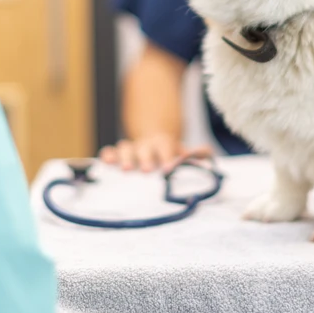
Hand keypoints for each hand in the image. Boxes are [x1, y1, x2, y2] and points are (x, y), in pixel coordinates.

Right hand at [98, 134, 212, 172]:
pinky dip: (107, 156)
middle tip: (147, 170)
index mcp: (162, 143)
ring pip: (125, 148)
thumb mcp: (184, 152)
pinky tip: (105, 161)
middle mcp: (145, 145)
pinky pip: (110, 153)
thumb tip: (208, 152)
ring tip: (125, 169)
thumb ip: (198, 153)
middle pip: (144, 148)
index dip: (167, 156)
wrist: (153, 142)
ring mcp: (130, 149)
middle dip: (145, 158)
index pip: (165, 147)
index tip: (169, 168)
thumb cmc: (169, 154)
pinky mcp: (117, 156)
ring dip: (124, 157)